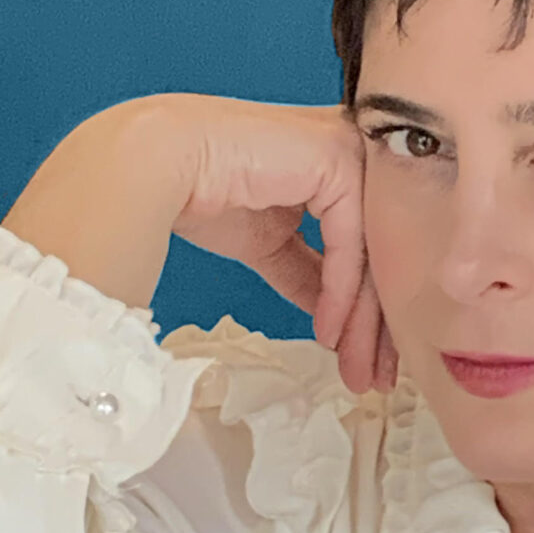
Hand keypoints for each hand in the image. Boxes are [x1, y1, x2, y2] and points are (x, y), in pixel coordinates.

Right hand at [4, 94, 397, 395]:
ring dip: (362, 322)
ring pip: (371, 254)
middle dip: (376, 325)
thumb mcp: (266, 244)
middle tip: (376, 379)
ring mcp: (348, 153)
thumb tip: (336, 318)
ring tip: (358, 370)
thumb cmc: (196, 192)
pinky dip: (342, 295)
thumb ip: (307, 272)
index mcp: (334, 165)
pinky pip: (350, 245)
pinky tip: (329, 332)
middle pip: (376, 252)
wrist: (157, 166)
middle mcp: (350, 154)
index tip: (367, 361)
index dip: (367, 310)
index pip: (365, 246)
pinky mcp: (337, 161)